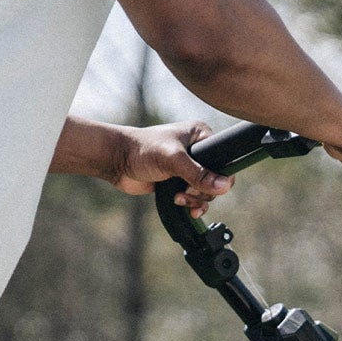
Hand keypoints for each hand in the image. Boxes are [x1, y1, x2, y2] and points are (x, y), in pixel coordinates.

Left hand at [112, 121, 233, 216]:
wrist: (116, 160)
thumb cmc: (141, 149)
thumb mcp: (173, 159)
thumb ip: (199, 173)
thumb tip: (224, 187)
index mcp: (201, 135)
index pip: (224, 160)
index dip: (218, 177)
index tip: (201, 184)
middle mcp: (198, 151)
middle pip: (217, 180)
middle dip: (203, 191)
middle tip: (185, 189)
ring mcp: (189, 167)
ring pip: (207, 192)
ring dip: (195, 199)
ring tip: (178, 196)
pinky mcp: (181, 181)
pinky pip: (197, 198)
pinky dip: (191, 205)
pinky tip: (181, 203)